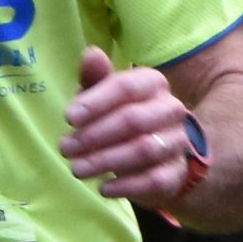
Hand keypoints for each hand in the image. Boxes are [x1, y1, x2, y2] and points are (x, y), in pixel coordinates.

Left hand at [59, 43, 206, 212]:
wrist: (157, 157)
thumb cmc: (121, 117)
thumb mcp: (104, 95)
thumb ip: (95, 77)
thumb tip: (91, 53)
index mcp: (152, 83)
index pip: (126, 88)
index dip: (95, 102)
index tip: (68, 118)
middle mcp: (171, 109)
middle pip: (133, 120)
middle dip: (94, 135)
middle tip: (65, 148)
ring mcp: (177, 142)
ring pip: (143, 149)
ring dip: (105, 161)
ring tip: (76, 169)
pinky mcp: (176, 173)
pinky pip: (153, 179)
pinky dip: (126, 185)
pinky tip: (103, 188)